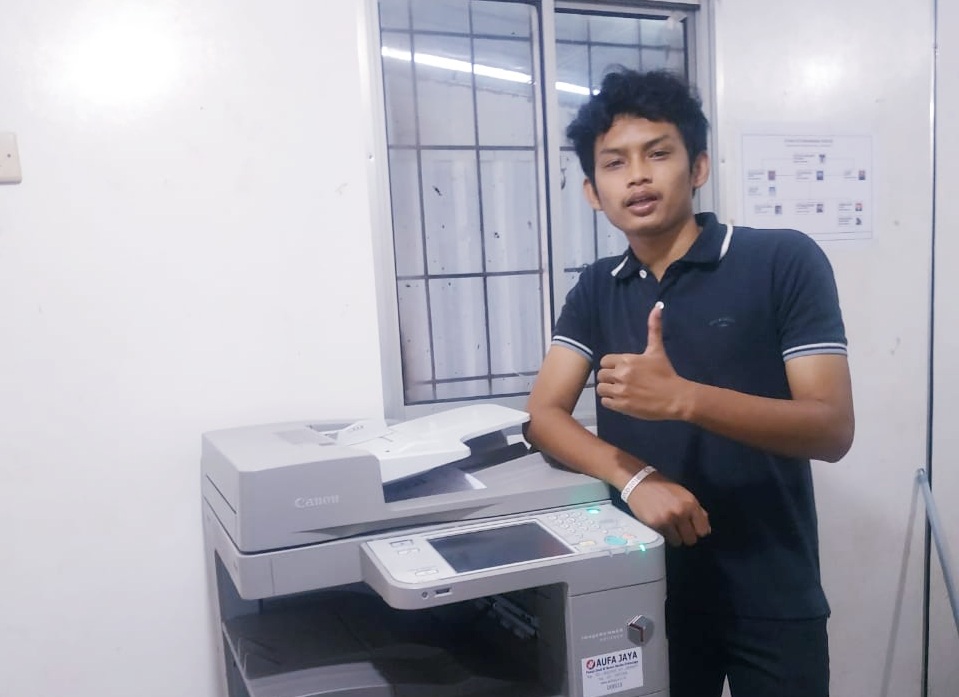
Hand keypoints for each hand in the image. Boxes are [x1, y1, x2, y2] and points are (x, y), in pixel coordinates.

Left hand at [597, 302, 688, 419]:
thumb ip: (654, 329)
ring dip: (608, 390)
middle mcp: (621, 374)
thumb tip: (657, 308)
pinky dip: (611, 402)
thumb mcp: (657, 350)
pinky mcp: (622, 405)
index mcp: (627, 360)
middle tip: (620, 382)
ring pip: (601, 389)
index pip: (604, 361)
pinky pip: (605, 402)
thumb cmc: (665, 373)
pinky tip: (621, 400)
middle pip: (601, 375)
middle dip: (609, 378)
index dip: (610, 366)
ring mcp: (620, 391)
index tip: (620, 370)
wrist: (675, 397)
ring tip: (619, 391)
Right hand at [624, 471, 710, 545]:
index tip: (691, 527)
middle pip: (691, 539)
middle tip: (679, 528)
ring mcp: (667, 520)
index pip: (702, 530)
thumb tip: (706, 529)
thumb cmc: (664, 488)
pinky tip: (659, 523)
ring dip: (675, 536)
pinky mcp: (655, 525)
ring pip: (678, 542)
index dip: (697, 530)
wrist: (640, 482)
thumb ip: (697, 511)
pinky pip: (665, 538)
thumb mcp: (684, 495)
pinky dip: (664, 534)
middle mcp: (681, 513)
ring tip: (669, 527)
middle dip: (686, 535)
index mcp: (691, 504)